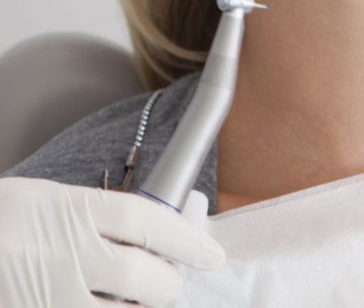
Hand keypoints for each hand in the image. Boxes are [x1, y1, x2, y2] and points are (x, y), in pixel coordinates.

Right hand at [0, 177, 223, 306]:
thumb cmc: (5, 217)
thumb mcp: (49, 199)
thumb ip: (96, 214)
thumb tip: (150, 230)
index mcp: (71, 209)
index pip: (144, 220)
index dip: (184, 239)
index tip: (211, 253)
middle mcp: (63, 253)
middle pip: (139, 274)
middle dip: (168, 283)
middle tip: (172, 282)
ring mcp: (49, 295)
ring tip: (145, 300)